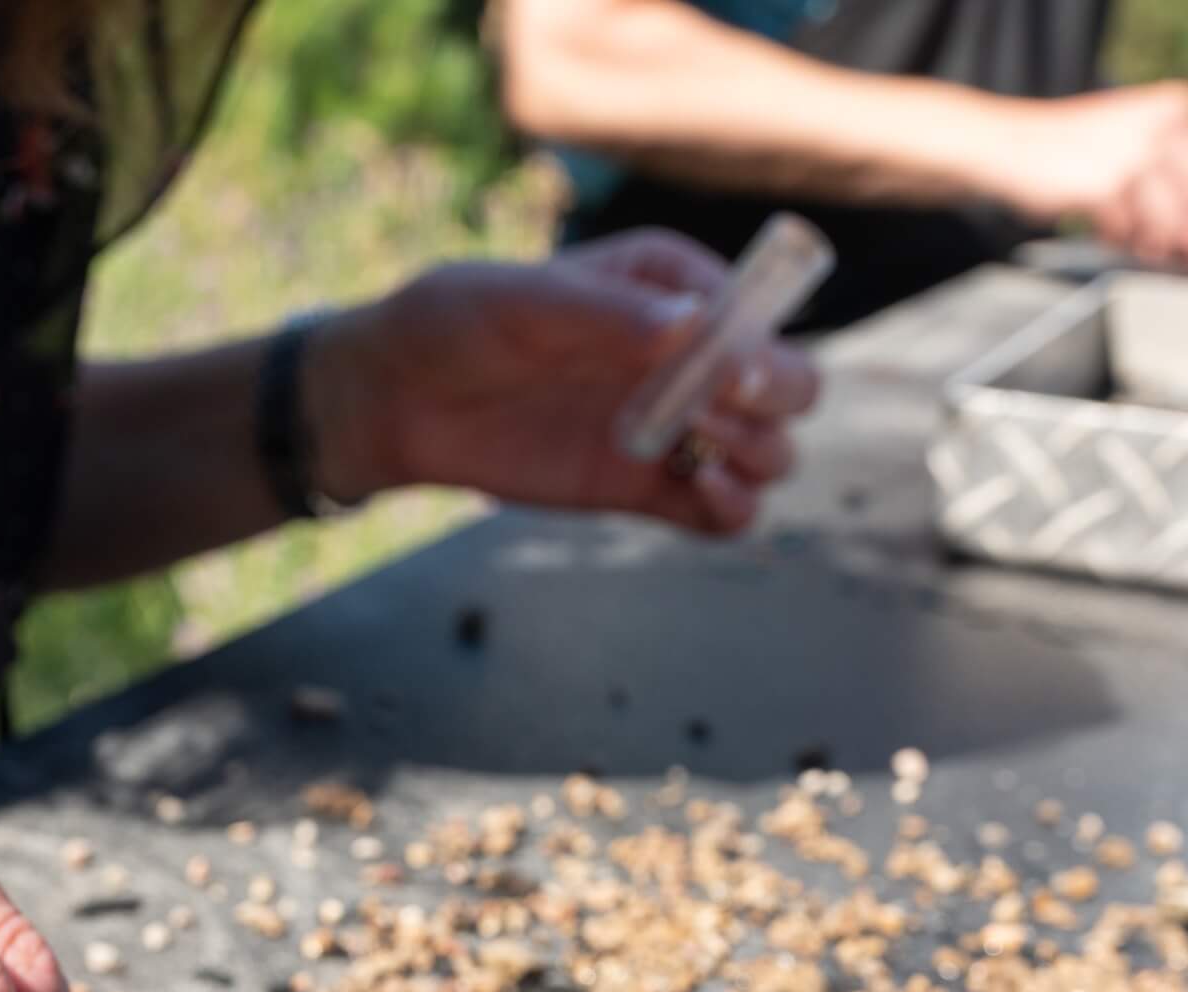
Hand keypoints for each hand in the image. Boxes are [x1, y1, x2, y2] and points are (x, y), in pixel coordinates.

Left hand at [306, 229, 822, 535]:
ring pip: (770, 450)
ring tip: (694, 453)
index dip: (759, 341)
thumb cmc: (455, 325)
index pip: (758, 311)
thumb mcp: (521, 302)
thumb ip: (606, 314)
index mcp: (670, 286)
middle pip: (789, 386)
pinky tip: (701, 495)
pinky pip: (724, 510)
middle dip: (775, 401)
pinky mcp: (647, 487)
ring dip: (758, 456)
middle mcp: (687, 355)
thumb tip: (693, 327)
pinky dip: (732, 509)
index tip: (726, 369)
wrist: (398, 401)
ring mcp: (671, 425)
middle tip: (717, 412)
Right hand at [1003, 82, 1187, 266]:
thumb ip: (1178, 175)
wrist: (1014, 144)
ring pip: (1167, 225)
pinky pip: (1128, 232)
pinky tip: (1101, 228)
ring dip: (1147, 241)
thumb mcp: (1138, 144)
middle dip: (1181, 236)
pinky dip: (1116, 239)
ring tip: (1125, 235)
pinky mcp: (1106, 185)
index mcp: (1178, 108)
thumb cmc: (1077, 150)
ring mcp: (1135, 154)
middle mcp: (1163, 126)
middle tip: (1159, 246)